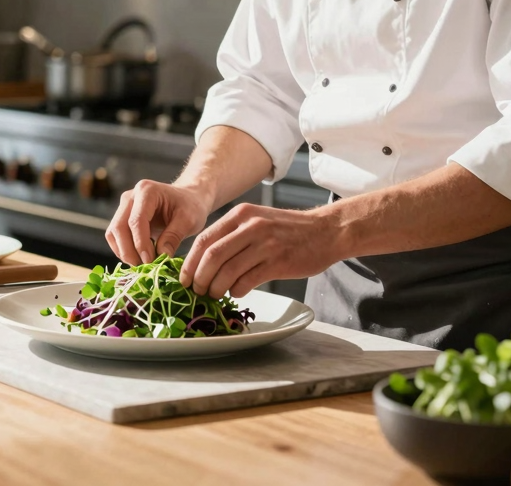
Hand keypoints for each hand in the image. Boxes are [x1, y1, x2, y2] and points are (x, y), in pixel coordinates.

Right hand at [105, 181, 211, 264]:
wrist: (188, 198)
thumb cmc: (190, 206)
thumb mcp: (189, 220)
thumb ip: (174, 236)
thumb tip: (161, 255)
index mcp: (147, 191)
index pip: (136, 220)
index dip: (140, 243)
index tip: (149, 261)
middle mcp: (131, 196)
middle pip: (119, 227)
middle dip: (128, 251)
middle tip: (143, 267)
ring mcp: (124, 206)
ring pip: (113, 233)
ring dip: (124, 252)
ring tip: (141, 264)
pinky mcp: (122, 217)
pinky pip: (115, 236)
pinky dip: (123, 250)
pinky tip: (137, 258)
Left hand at [181, 204, 343, 297]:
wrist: (327, 231)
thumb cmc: (288, 230)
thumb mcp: (257, 220)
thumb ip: (233, 234)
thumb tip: (204, 260)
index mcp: (241, 215)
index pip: (204, 239)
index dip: (190, 262)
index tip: (184, 278)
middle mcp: (251, 226)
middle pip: (212, 255)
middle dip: (199, 277)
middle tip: (196, 290)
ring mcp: (265, 244)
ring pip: (228, 270)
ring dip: (216, 287)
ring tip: (214, 294)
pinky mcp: (278, 262)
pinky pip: (248, 280)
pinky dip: (237, 290)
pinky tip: (237, 292)